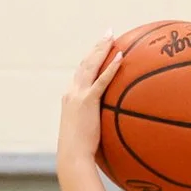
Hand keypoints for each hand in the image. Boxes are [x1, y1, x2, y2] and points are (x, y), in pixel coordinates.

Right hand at [60, 35, 122, 165]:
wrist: (72, 156)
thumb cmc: (80, 152)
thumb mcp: (87, 133)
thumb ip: (95, 123)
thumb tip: (112, 126)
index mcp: (70, 98)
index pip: (81, 74)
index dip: (90, 59)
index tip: (99, 50)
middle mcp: (71, 92)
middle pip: (85, 63)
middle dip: (96, 47)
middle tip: (107, 34)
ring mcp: (78, 95)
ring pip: (90, 66)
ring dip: (101, 49)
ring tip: (112, 37)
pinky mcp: (87, 101)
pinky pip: (101, 81)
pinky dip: (110, 68)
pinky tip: (120, 58)